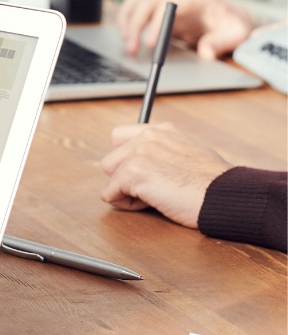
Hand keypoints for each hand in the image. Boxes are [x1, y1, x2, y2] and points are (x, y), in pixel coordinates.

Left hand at [100, 123, 230, 227]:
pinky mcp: (132, 173)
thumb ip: (165, 151)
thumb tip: (147, 162)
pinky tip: (152, 204)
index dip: (126, 158)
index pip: (119, 136)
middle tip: (155, 188)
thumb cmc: (214, 183)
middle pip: (111, 159)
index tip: (143, 173)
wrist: (225, 196)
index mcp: (162, 130)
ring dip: (127, 191)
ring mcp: (139, 153)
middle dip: (126, 178)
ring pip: (110, 177)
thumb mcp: (191, 153)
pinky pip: (109, 194)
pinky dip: (126, 205)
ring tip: (155, 196)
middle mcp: (148, 136)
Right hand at [117, 0, 253, 59]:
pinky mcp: (157, 8)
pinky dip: (126, 20)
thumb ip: (222, 42)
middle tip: (132, 49)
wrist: (230, 18)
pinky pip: (135, 7)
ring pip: (137, 2)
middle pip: (148, 2)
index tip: (150, 43)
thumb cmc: (233, 25)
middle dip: (136, 25)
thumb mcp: (236, 35)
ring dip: (127, 22)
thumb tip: (205, 52)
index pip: (170, 3)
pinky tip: (126, 37)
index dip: (157, 22)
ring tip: (127, 45)